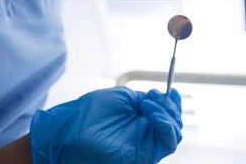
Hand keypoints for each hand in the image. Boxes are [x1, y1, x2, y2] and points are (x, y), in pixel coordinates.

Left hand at [29, 87, 182, 163]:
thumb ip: (141, 98)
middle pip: (173, 122)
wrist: (71, 132)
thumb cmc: (88, 114)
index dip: (172, 101)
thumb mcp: (120, 97)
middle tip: (156, 97)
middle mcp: (144, 131)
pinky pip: (167, 142)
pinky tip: (151, 113)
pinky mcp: (144, 155)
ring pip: (173, 133)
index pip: (165, 111)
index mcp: (138, 117)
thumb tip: (158, 97)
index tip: (170, 90)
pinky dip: (165, 125)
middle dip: (171, 106)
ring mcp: (145, 144)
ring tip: (149, 104)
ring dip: (168, 114)